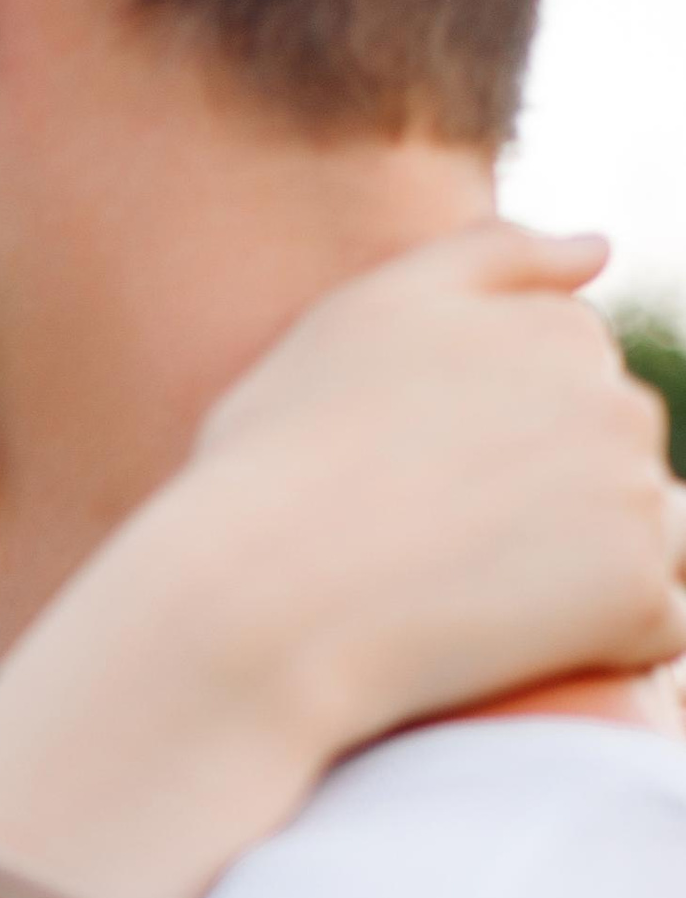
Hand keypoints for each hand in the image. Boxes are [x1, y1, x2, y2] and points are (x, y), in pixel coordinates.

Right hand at [0, 222, 685, 897]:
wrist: (252, 606)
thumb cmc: (275, 469)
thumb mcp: (358, 321)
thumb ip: (485, 260)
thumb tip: (605, 248)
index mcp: (551, 326)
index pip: (575, 379)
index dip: (492, 438)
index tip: (411, 479)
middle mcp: (610, 394)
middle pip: (617, 458)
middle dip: (549, 501)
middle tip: (426, 545)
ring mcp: (631, 493)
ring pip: (645, 538)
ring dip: (580, 573)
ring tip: (465, 598)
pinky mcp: (634, 592)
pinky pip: (654, 628)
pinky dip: (596, 648)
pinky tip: (504, 650)